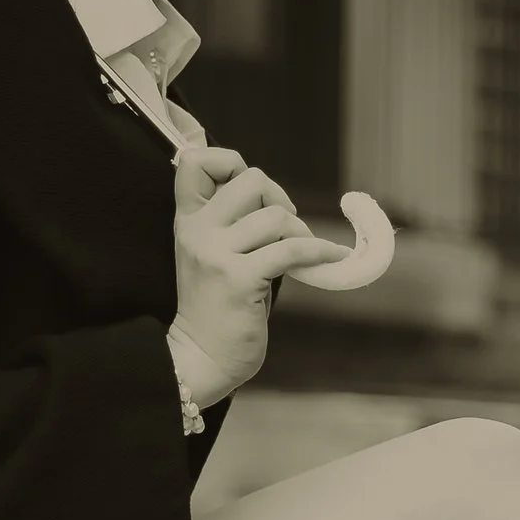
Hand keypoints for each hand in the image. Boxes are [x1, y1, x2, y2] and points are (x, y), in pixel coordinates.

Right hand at [172, 143, 347, 395]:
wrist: (201, 357)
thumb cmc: (217, 306)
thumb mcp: (212, 254)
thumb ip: (230, 221)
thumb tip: (272, 195)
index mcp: (188, 221)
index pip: (194, 161)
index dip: (229, 161)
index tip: (252, 190)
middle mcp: (198, 231)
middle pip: (252, 180)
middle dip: (279, 198)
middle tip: (285, 229)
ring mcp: (216, 255)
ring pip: (276, 216)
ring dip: (299, 232)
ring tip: (299, 255)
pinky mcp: (240, 279)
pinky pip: (292, 249)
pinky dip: (320, 251)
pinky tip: (332, 258)